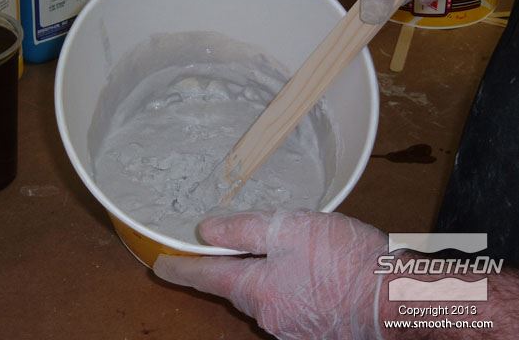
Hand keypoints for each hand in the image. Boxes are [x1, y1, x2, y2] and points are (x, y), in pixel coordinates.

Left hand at [154, 210, 386, 338]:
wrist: (399, 299)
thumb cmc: (345, 260)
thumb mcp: (288, 230)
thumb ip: (243, 230)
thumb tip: (205, 232)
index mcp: (257, 290)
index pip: (206, 278)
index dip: (180, 269)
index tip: (159, 267)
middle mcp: (270, 315)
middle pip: (237, 286)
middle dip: (231, 267)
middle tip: (229, 245)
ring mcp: (295, 326)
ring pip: (267, 293)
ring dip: (266, 272)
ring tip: (287, 249)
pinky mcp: (318, 327)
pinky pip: (291, 300)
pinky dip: (291, 282)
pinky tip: (312, 268)